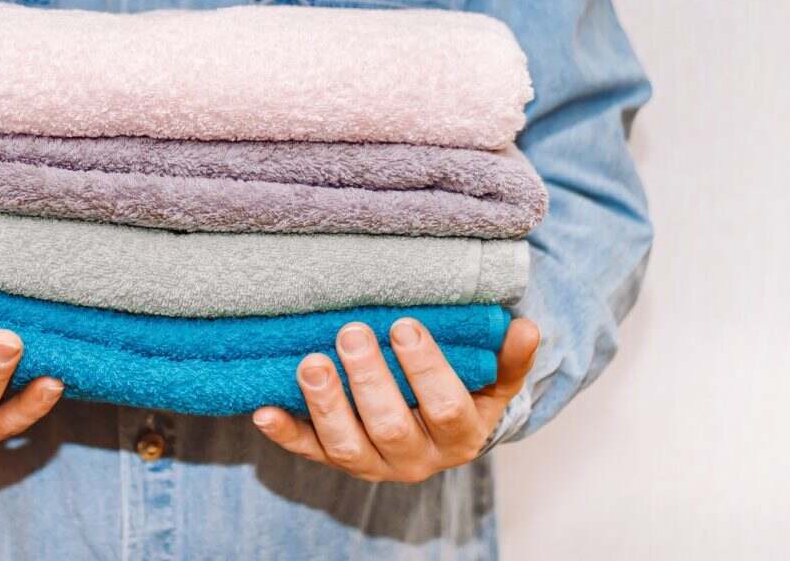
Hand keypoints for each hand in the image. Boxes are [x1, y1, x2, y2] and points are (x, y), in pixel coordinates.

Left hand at [251, 317, 539, 482]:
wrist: (434, 434)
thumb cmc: (465, 393)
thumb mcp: (494, 381)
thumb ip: (509, 359)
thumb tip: (526, 327)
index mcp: (458, 436)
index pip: (446, 407)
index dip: (426, 370)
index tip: (405, 326)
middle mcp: (414, 459)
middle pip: (390, 427)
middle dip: (370, 380)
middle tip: (352, 332)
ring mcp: (371, 462)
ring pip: (345, 445)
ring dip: (326, 403)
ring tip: (311, 361)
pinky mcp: (333, 459)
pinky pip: (307, 451)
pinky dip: (285, 433)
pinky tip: (263, 410)